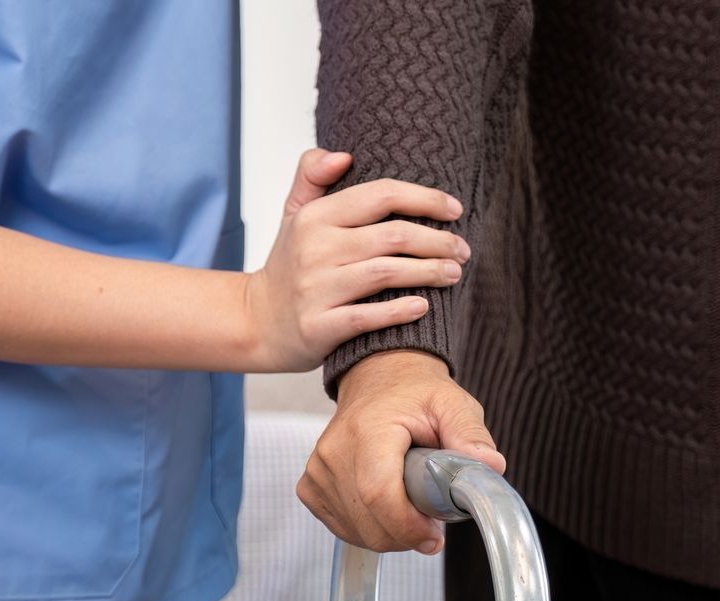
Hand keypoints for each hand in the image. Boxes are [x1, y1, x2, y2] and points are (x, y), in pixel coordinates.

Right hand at [242, 149, 470, 371]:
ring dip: (428, 272)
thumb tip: (344, 155)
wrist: (256, 321)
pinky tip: (423, 306)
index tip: (455, 209)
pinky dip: (398, 311)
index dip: (425, 199)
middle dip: (438, 241)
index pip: (381, 195)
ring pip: (385, 273)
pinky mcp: (317, 327)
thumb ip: (312, 175)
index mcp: (315, 217)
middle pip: (392, 235)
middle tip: (463, 249)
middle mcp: (314, 249)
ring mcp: (315, 289)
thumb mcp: (294, 213)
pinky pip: (366, 317)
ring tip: (454, 273)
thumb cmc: (290, 265)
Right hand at [298, 350, 506, 552]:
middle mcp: (334, 451)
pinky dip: (368, 529)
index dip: (407, 526)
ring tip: (409, 504)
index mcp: (367, 430)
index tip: (434, 536)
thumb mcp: (453, 404)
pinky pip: (341, 528)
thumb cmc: (415, 394)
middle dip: (405, 534)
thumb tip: (491, 466)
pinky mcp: (311, 485)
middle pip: (368, 522)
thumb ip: (471, 435)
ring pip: (356, 531)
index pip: (378, 494)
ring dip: (389, 532)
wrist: (380, 379)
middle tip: (430, 517)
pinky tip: (385, 507)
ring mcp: (318, 470)